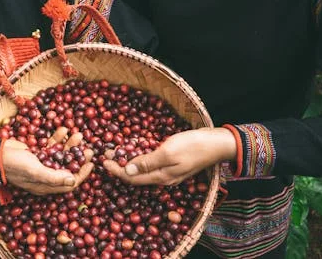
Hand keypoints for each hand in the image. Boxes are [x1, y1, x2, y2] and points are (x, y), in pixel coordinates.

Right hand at [2, 127, 93, 194]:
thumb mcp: (35, 171)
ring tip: (78, 134)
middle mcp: (45, 176)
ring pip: (61, 155)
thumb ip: (54, 177)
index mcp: (46, 186)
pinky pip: (51, 146)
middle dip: (78, 157)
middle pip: (67, 168)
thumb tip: (73, 180)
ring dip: (70, 145)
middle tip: (88, 148)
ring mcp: (41, 164)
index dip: (82, 174)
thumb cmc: (14, 165)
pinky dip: (57, 139)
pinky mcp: (36, 153)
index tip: (91, 163)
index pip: (69, 184)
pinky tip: (63, 129)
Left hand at [102, 127, 235, 185]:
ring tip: (116, 152)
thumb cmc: (193, 146)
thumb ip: (147, 162)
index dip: (116, 170)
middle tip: (107, 155)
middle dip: (119, 167)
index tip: (103, 161)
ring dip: (128, 162)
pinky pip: (151, 163)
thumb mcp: (168, 152)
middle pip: (135, 176)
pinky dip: (140, 158)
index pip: (131, 178)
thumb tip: (127, 171)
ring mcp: (168, 171)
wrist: (217, 144)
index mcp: (160, 177)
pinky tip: (136, 150)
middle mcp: (162, 178)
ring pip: (142, 170)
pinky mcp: (173, 163)